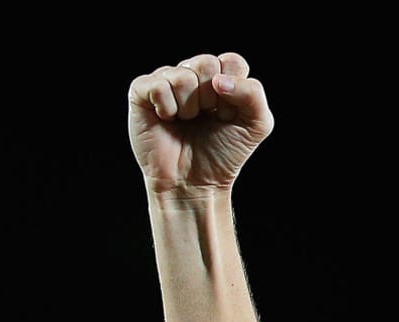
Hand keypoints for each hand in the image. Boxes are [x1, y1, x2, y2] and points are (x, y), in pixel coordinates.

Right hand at [127, 53, 273, 195]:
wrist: (195, 182)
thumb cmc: (223, 153)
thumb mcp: (256, 125)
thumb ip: (254, 94)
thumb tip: (218, 79)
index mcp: (220, 79)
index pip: (231, 61)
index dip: (234, 92)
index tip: (229, 115)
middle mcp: (193, 76)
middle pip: (206, 63)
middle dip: (211, 98)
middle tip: (205, 118)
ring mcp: (166, 82)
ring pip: (183, 75)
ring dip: (189, 107)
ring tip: (186, 121)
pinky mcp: (142, 92)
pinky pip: (158, 85)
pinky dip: (167, 108)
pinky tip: (167, 119)